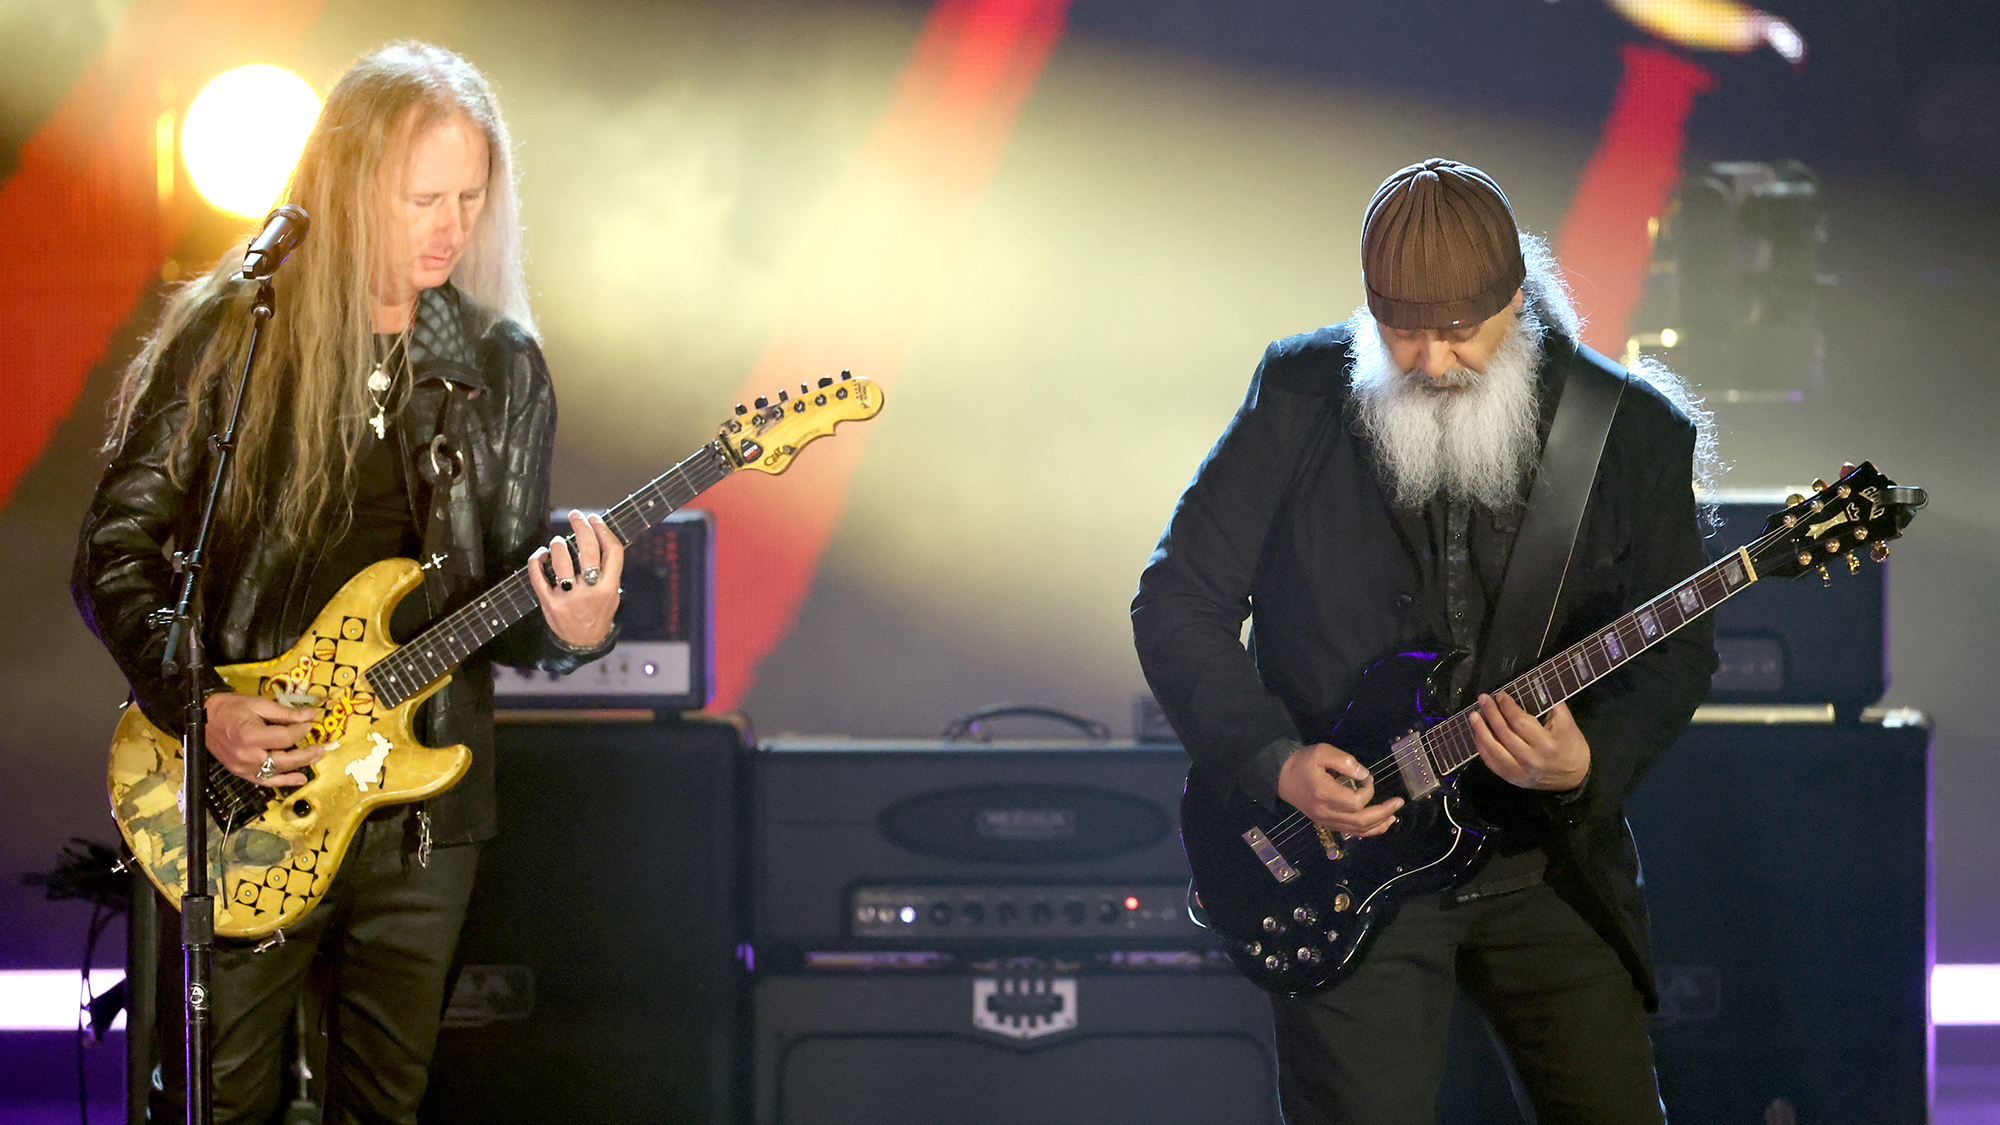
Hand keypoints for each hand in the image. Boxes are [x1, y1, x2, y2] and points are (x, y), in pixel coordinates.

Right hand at [204, 693, 318, 786]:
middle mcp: (246, 755)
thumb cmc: (229, 708)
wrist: (203, 719)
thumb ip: (285, 713)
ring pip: (276, 772)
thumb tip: (311, 715)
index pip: (284, 738)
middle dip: (305, 755)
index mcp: (250, 735)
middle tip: (320, 748)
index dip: (300, 731)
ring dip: (298, 768)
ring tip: (314, 759)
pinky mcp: (240, 772)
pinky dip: (283, 781)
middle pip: (283, 759)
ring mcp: (242, 767)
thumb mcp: (258, 704)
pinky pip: (264, 780)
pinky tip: (299, 778)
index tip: (309, 724)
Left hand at [528, 510, 623, 648]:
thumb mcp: (613, 594)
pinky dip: (536, 561)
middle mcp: (590, 591)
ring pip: (561, 560)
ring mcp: (568, 597)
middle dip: (581, 527)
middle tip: (576, 515)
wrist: (583, 642)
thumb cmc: (598, 612)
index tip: (595, 518)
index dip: (603, 530)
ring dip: (558, 544)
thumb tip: (602, 537)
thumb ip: (610, 571)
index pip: (611, 551)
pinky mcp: (549, 602)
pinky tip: (540, 554)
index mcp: (608, 587)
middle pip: (588, 550)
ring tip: (558, 540)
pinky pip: (538, 576)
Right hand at [1275, 742, 1402, 837]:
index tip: (1367, 778)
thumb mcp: (1322, 752)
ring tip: (1393, 816)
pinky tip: (1379, 824)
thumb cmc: (1303, 762)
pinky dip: (1367, 830)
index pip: (1355, 802)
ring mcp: (1325, 820)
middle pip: (1360, 821)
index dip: (1368, 791)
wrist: (1281, 776)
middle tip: (1398, 802)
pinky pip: (1350, 832)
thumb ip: (1345, 761)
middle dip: (1383, 813)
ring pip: (1356, 830)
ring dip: (1378, 825)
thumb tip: (1364, 775)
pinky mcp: (1326, 823)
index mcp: (1324, 794)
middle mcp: (1325, 812)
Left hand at [1470, 691, 1589, 790]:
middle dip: (1491, 713)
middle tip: (1483, 699)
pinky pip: (1492, 763)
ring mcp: (1520, 771)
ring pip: (1494, 749)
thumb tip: (1535, 687)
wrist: (1574, 779)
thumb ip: (1552, 706)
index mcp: (1546, 744)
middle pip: (1504, 733)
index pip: (1520, 722)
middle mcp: (1531, 759)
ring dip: (1480, 731)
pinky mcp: (1512, 778)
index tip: (1500, 695)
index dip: (1507, 707)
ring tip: (1473, 716)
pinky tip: (1478, 735)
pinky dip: (1482, 748)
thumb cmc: (1571, 748)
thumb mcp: (1569, 725)